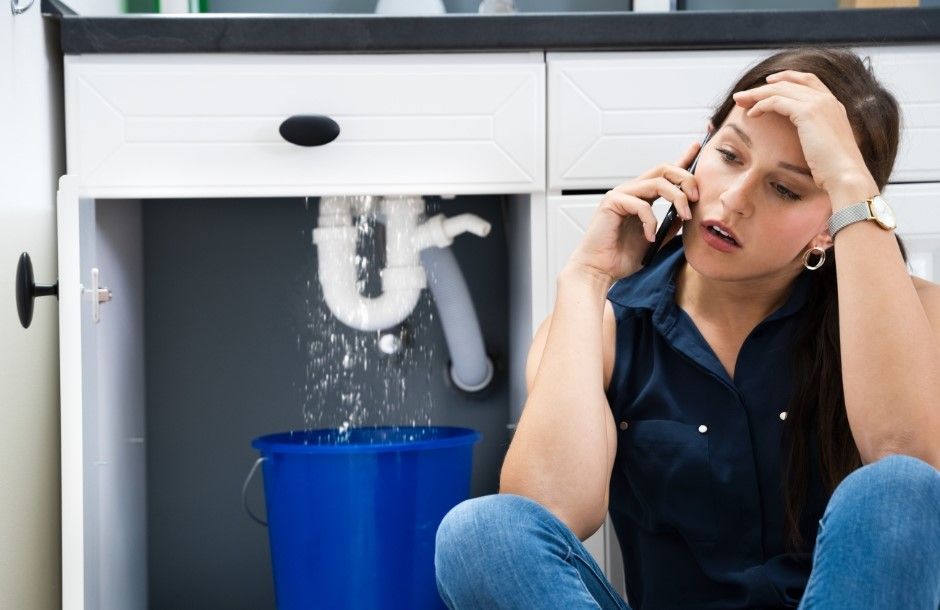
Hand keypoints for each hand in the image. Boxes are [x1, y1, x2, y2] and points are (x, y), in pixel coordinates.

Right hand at [566, 141, 701, 283]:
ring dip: (677, 198)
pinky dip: (651, 222)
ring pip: (658, 182)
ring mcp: (621, 195)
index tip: (697, 148)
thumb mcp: (655, 239)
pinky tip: (649, 237)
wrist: (600, 270)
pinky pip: (642, 205)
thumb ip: (670, 225)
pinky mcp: (612, 202)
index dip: (682, 159)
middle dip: (685, 178)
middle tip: (696, 197)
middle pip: (664, 169)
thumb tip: (686, 213)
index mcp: (641, 198)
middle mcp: (631, 192)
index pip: (664, 174)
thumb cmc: (620, 257)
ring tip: (685, 216)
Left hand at [730, 70, 879, 207]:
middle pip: (790, 82)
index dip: (787, 77)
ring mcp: (819, 103)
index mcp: (834, 105)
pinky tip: (751, 114)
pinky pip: (776, 101)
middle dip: (764, 86)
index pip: (808, 80)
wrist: (846, 175)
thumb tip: (807, 140)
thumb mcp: (826, 146)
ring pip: (780, 89)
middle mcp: (827, 99)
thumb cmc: (835, 169)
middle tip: (743, 95)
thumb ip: (817, 135)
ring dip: (757, 94)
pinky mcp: (807, 112)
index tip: (769, 82)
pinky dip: (761, 105)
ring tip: (740, 102)